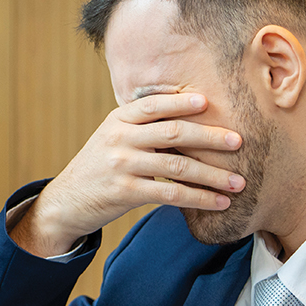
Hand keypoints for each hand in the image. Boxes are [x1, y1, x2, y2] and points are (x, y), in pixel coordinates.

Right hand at [10, 93, 245, 255]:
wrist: (65, 202)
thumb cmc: (99, 168)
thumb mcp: (112, 139)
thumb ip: (141, 128)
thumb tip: (188, 116)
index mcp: (117, 120)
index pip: (154, 105)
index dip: (182, 102)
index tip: (209, 102)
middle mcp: (119, 138)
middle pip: (173, 132)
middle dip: (210, 136)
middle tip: (239, 141)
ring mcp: (121, 165)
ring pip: (177, 165)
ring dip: (213, 175)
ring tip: (239, 182)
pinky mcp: (125, 192)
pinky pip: (170, 193)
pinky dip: (199, 198)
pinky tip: (219, 203)